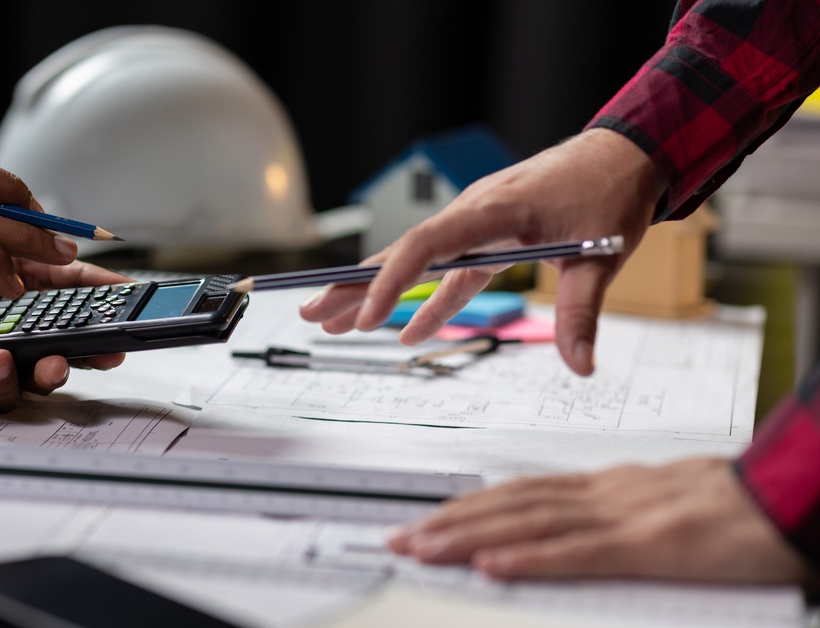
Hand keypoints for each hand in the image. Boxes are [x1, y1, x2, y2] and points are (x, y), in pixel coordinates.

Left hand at [0, 255, 126, 410]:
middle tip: (53, 362)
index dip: (94, 354)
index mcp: (32, 324)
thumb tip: (122, 282)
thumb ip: (68, 270)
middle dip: (51, 374)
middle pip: (39, 378)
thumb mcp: (20, 251)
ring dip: (2, 380)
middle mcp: (6, 347)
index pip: (73, 347)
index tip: (112, 352)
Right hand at [300, 128, 663, 374]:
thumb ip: (581, 313)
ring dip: (376, 292)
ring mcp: (476, 225)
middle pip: (402, 252)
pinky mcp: (488, 238)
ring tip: (336, 323)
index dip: (392, 281)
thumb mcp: (601, 256)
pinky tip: (408, 332)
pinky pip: (447, 273)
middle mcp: (472, 213)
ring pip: (415, 262)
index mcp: (492, 210)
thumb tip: (581, 367)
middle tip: (312, 313)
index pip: (427, 245)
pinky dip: (425, 301)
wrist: (625, 155)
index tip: (369, 316)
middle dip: (354, 285)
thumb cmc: (609, 193)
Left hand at [389, 458, 809, 582]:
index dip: (469, 504)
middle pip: (511, 503)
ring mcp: (624, 516)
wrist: (791, 495)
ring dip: (469, 537)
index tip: (428, 518)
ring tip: (424, 549)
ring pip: (529, 523)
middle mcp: (603, 493)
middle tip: (402, 538)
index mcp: (605, 486)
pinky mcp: (650, 545)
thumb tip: (567, 529)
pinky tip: (494, 564)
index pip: (520, 491)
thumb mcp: (659, 504)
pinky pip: (579, 552)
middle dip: (450, 521)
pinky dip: (530, 557)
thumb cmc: (733, 505)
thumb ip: (612, 514)